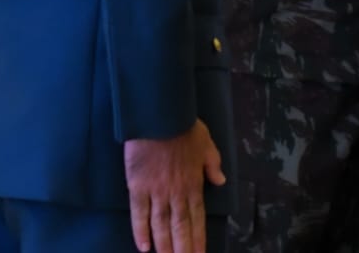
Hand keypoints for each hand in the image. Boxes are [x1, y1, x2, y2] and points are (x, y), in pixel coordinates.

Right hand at [123, 120, 225, 252]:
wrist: (161, 118)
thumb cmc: (185, 128)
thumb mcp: (208, 144)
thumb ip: (213, 165)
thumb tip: (221, 181)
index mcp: (194, 184)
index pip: (197, 217)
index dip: (199, 237)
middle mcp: (176, 193)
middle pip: (180, 227)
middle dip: (183, 248)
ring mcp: (156, 192)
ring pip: (161, 226)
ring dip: (164, 245)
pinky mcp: (138, 188)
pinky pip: (139, 214)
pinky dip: (141, 231)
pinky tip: (144, 247)